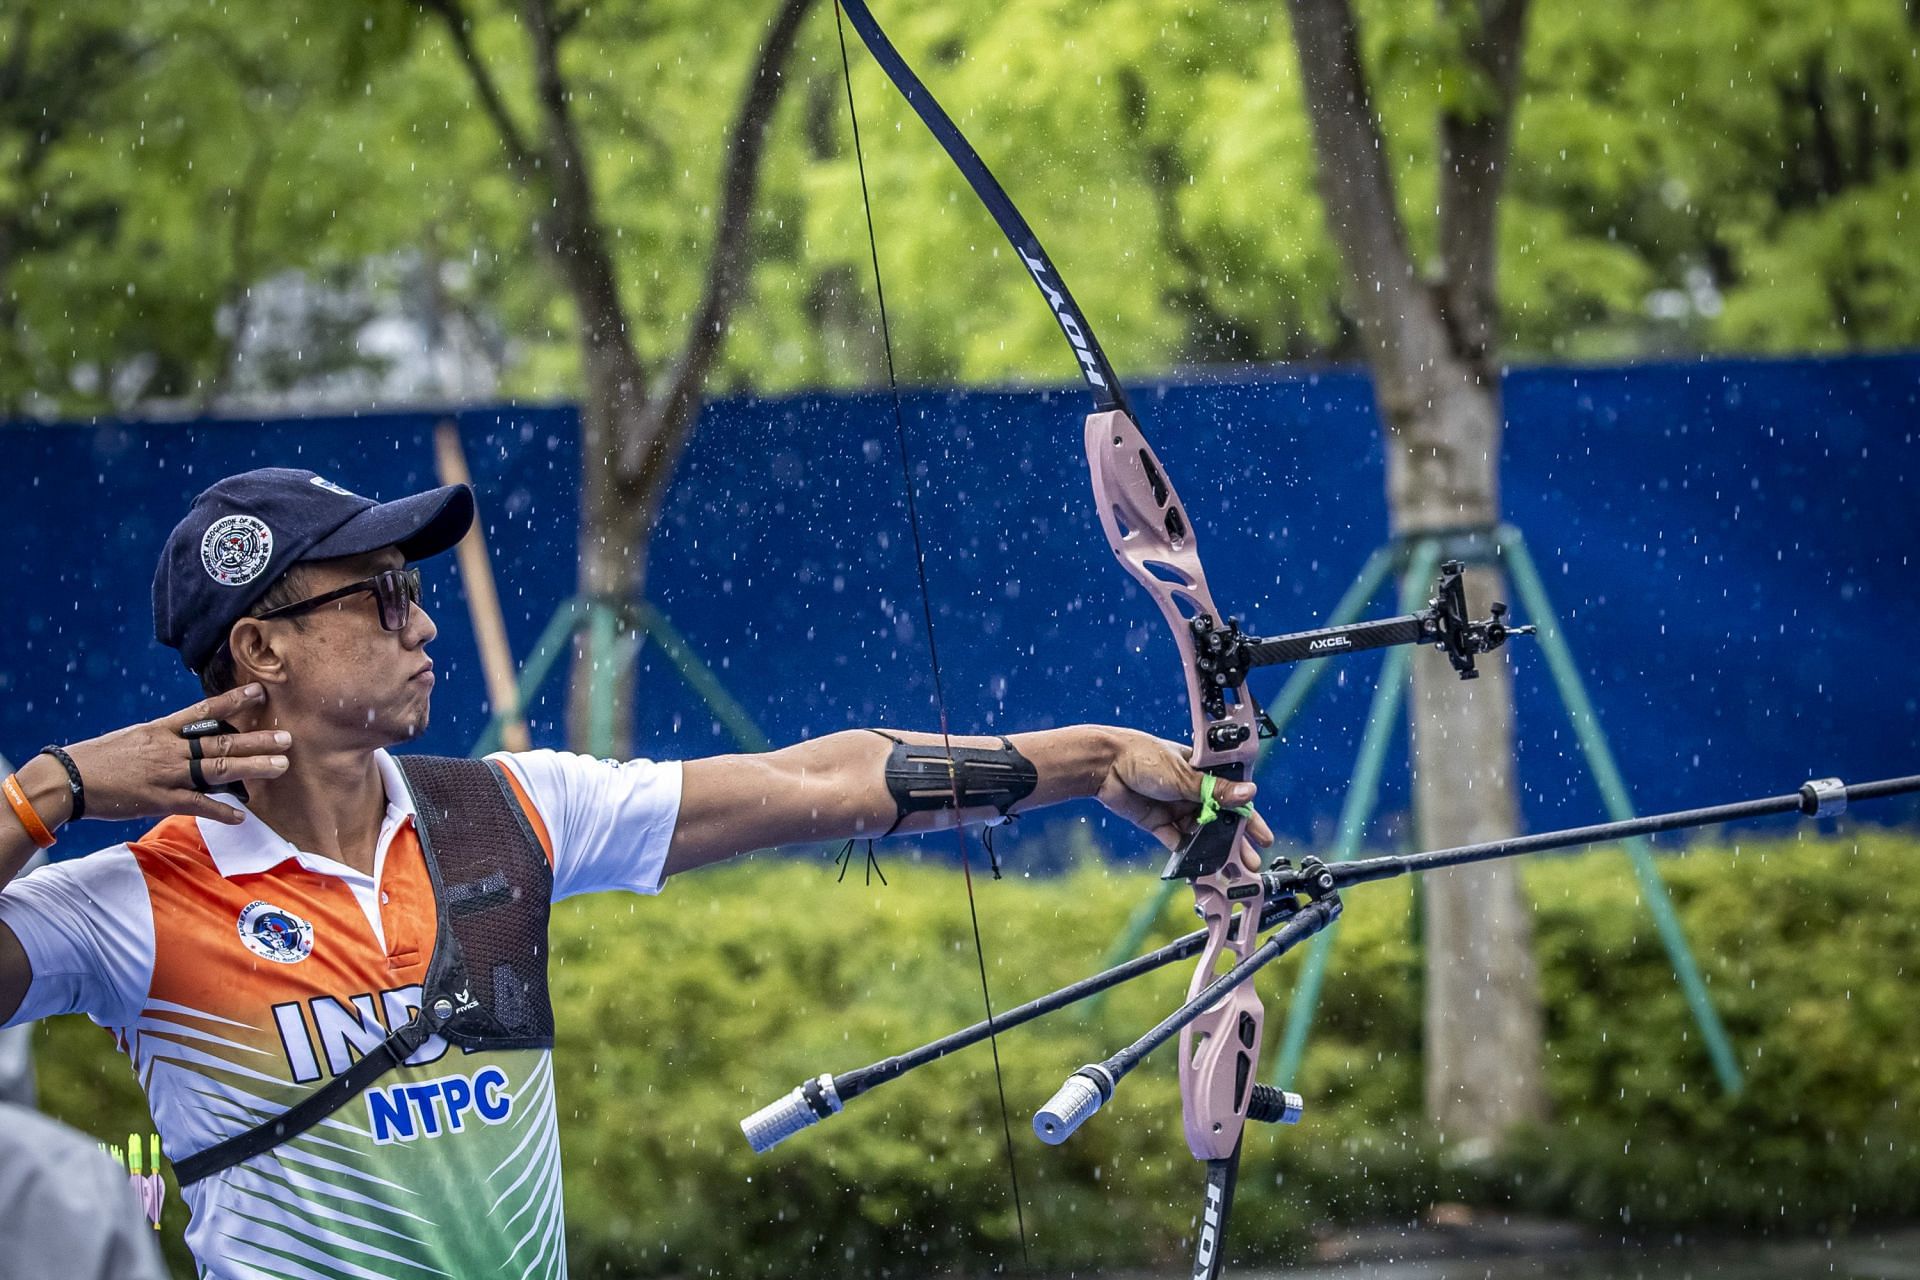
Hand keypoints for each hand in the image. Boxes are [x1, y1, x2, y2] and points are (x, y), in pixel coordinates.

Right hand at [39, 685, 291, 827]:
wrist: (66, 779)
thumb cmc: (97, 759)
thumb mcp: (133, 739)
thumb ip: (162, 740)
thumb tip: (185, 741)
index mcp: (161, 730)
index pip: (204, 711)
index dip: (234, 701)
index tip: (261, 692)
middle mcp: (169, 748)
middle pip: (221, 741)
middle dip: (257, 740)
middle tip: (288, 738)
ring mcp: (167, 774)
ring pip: (217, 768)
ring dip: (252, 768)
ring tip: (280, 766)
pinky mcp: (159, 799)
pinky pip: (197, 805)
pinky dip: (220, 811)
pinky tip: (241, 816)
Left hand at [1094, 730, 1271, 870]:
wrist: (1104, 765)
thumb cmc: (1145, 756)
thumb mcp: (1185, 774)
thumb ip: (1215, 790)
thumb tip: (1249, 794)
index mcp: (1203, 773)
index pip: (1233, 798)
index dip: (1248, 819)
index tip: (1263, 838)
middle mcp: (1192, 791)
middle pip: (1219, 820)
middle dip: (1235, 842)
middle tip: (1250, 863)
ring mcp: (1176, 808)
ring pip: (1200, 834)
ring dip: (1213, 850)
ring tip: (1228, 871)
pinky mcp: (1158, 823)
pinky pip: (1176, 842)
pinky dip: (1187, 854)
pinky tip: (1198, 867)